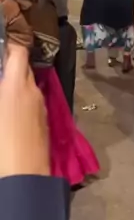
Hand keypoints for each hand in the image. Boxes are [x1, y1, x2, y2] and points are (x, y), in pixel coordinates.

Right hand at [0, 45, 48, 177]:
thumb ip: (3, 88)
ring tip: (2, 96)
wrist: (24, 179)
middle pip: (22, 69)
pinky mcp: (43, 124)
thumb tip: (5, 85)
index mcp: (16, 85)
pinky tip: (8, 116)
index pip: (18, 52)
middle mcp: (32, 92)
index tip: (3, 40)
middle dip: (8, 68)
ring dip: (13, 86)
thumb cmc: (1, 145)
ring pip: (27, 88)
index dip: (10, 44)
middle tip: (0, 72)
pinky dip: (20, 102)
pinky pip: (31, 104)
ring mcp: (41, 108)